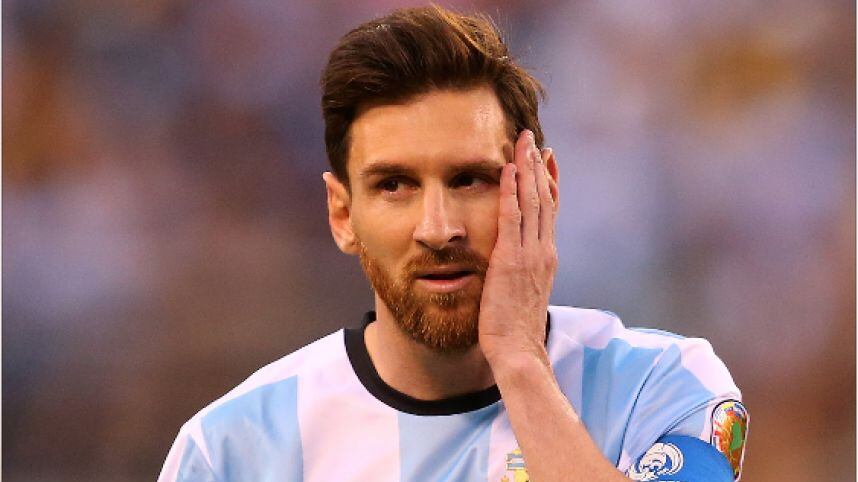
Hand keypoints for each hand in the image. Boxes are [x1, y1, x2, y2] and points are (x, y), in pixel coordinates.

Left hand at [478, 130, 557, 367]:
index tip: (546, 160)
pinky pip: (512, 217)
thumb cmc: (516, 330)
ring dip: (527, 168)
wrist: (518, 351)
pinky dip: (512, 190)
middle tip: (535, 139)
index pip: (550, 212)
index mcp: (546, 258)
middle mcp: (543, 250)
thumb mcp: (525, 295)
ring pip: (533, 201)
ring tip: (524, 142)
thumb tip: (516, 266)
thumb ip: (524, 275)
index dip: (549, 183)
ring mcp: (530, 254)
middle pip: (545, 199)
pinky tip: (508, 169)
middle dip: (539, 166)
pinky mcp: (511, 259)